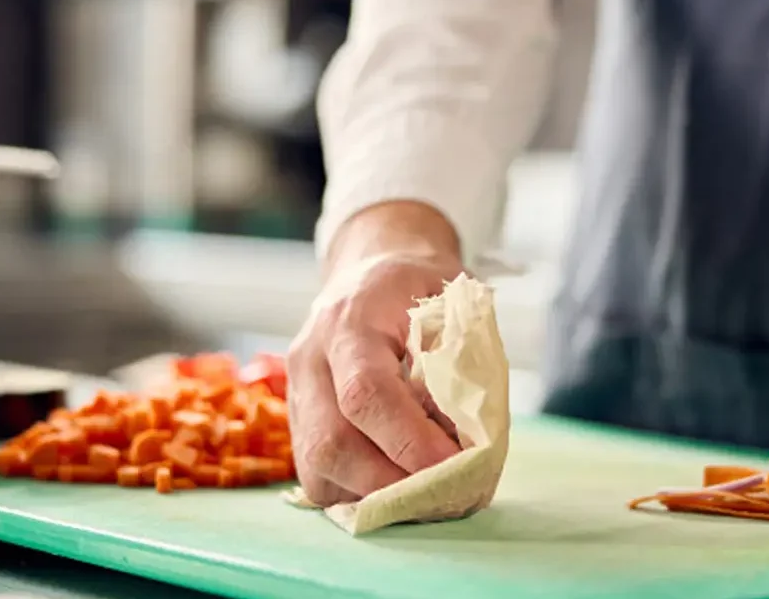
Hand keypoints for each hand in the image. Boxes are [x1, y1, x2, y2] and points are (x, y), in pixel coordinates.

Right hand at [287, 203, 464, 506]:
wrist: (368, 272)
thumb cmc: (417, 287)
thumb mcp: (451, 299)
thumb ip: (461, 356)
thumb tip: (471, 434)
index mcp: (351, 320)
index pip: (366, 392)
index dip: (409, 440)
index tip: (456, 465)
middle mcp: (310, 358)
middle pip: (331, 442)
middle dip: (393, 482)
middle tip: (447, 494)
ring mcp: (296, 393)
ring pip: (318, 467)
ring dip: (377, 495)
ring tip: (428, 495)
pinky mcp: (296, 421)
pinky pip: (318, 477)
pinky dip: (361, 494)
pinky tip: (398, 485)